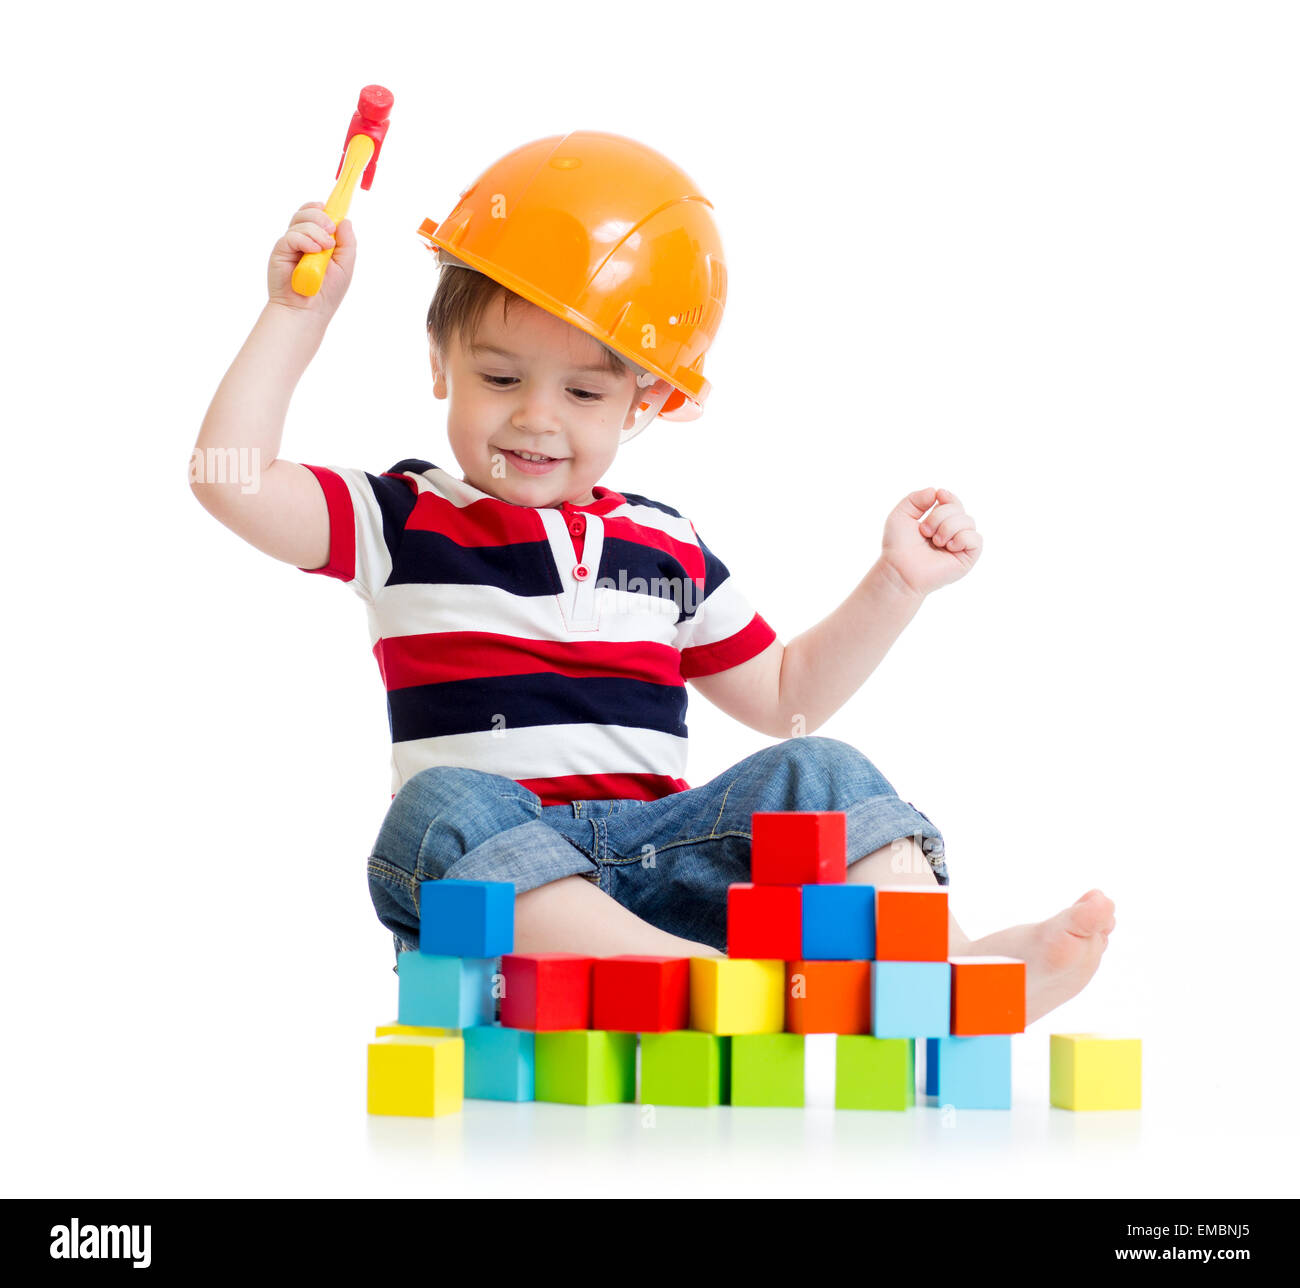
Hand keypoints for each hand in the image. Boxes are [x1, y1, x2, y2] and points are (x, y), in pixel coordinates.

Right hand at [267, 201, 355, 315]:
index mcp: (318, 241)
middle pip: (307, 213)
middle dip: (320, 217)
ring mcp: (291, 245)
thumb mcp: (345, 266)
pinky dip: (304, 239)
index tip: (330, 209)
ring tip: (324, 248)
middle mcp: (303, 240)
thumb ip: (347, 243)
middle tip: (330, 230)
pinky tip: (313, 250)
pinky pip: (291, 236)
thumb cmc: (326, 293)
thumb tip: (344, 220)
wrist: (308, 311)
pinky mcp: (280, 251)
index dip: (322, 209)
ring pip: (300, 221)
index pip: (317, 216)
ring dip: (315, 230)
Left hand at [879, 487, 981, 595]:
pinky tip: (948, 546)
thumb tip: (937, 491)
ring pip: (968, 521)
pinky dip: (961, 538)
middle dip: (940, 515)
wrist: (899, 569)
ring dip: (948, 527)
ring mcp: (960, 545)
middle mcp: (951, 532)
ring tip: (935, 541)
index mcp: (939, 522)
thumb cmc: (898, 546)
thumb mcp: (901, 514)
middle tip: (925, 532)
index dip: (948, 497)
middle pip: (959, 509)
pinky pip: (976, 539)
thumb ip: (916, 498)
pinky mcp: (967, 558)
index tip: (939, 496)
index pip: (952, 502)